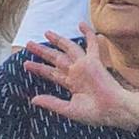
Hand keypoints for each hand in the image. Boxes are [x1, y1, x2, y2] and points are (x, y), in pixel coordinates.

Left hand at [23, 29, 138, 128]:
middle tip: (29, 44)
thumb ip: (51, 103)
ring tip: (46, 33)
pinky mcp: (94, 62)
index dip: (39, 68)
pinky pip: (91, 45)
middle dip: (43, 51)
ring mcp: (85, 66)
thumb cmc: (95, 113)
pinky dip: (88, 34)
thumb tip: (33, 99)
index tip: (26, 64)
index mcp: (71, 84)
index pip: (51, 73)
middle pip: (56, 59)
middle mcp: (76, 72)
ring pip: (68, 49)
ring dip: (58, 40)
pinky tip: (81, 25)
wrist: (112, 110)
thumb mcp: (68, 110)